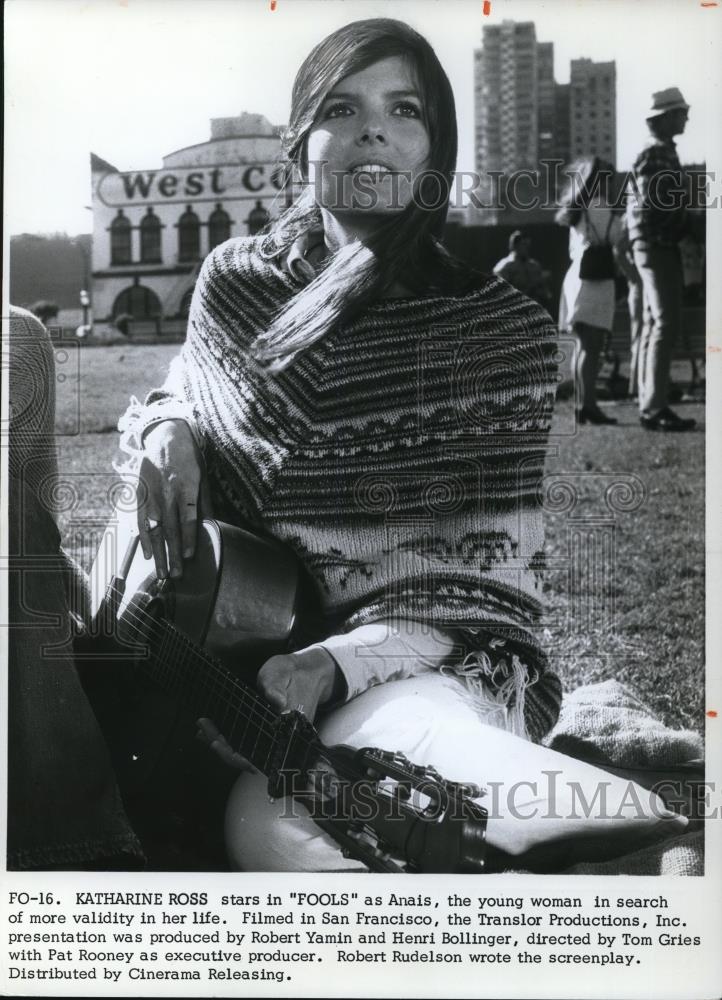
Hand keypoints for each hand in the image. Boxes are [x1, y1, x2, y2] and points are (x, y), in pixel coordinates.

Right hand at [137, 419, 203, 578]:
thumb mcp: (203, 476)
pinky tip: (146, 553)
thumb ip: (205, 502)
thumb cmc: (190, 458)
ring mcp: (151, 492)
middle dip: (172, 554)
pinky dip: (142, 536)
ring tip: (160, 572)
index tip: (188, 557)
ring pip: (153, 527)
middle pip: (170, 528)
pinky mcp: (140, 492)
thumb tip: (210, 527)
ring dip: (157, 552)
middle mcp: (167, 491)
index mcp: (186, 486)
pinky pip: (140, 518)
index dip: (187, 538)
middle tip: (175, 576)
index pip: (187, 517)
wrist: (165, 433)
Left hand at [197, 646, 342, 770]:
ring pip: (245, 748)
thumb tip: (277, 702)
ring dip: (222, 742)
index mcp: (287, 729)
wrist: (308, 672)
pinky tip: (211, 730)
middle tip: (203, 730)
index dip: (238, 754)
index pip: (260, 753)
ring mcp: (272, 734)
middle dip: (223, 747)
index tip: (218, 743)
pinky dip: (228, 736)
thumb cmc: (295, 673)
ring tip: (202, 731)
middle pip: (248, 754)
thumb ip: (277, 688)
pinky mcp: (266, 727)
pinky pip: (245, 738)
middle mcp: (280, 738)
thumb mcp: (284, 673)